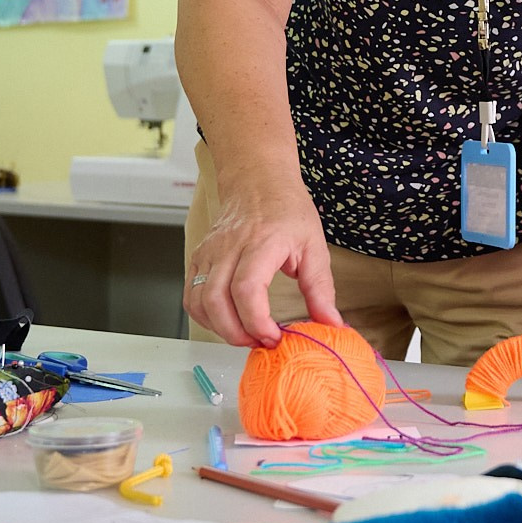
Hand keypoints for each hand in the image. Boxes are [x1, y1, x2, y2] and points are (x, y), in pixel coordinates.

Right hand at [185, 173, 341, 347]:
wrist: (258, 180)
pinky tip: (228, 321)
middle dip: (236, 333)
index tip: (274, 336)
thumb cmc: (286, 209)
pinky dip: (205, 317)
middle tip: (260, 342)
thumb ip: (321, 289)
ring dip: (219, 328)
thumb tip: (331, 324)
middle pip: (216, 301)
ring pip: (198, 302)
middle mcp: (229, 247)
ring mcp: (209, 252)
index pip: (246, 288)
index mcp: (262, 242)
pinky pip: (190, 296)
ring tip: (246, 334)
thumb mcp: (315, 245)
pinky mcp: (198, 258)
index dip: (256, 321)